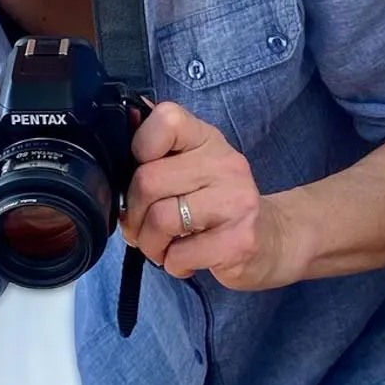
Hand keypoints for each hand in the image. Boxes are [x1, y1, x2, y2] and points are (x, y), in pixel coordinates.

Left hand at [122, 101, 287, 290]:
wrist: (275, 239)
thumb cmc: (221, 206)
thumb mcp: (195, 170)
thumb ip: (159, 161)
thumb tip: (109, 169)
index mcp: (207, 139)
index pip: (166, 120)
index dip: (140, 147)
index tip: (142, 172)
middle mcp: (225, 164)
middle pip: (148, 180)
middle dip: (134, 214)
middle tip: (142, 229)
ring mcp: (237, 201)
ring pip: (160, 219)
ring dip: (150, 244)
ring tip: (163, 248)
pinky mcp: (240, 240)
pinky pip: (180, 254)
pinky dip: (172, 264)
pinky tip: (186, 260)